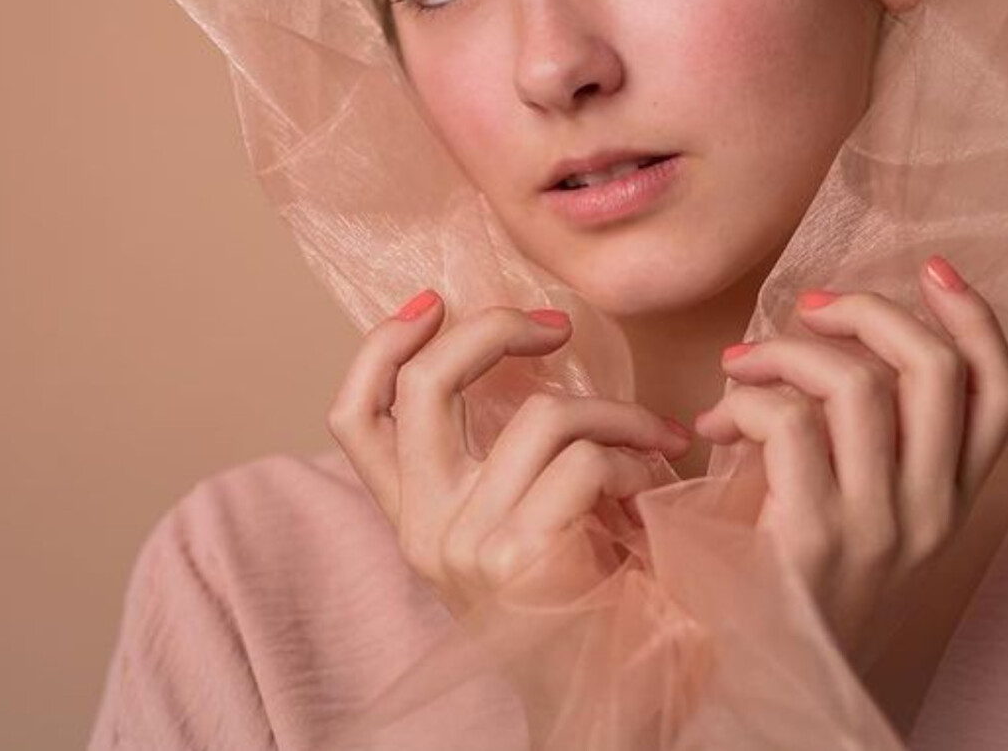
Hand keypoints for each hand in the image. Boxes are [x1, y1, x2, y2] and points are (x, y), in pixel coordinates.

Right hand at [326, 292, 691, 616]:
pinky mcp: (519, 556)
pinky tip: (652, 491)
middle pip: (423, 386)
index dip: (381, 345)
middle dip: (494, 329)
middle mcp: (425, 528)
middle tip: (558, 326)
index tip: (432, 301)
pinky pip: (585, 460)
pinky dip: (635, 460)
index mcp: (415, 515)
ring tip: (650, 441)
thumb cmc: (584, 600)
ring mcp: (466, 543)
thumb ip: (499, 455)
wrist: (611, 706)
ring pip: (539, 415)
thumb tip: (523, 347)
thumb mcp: (519, 519)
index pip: (355, 415)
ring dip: (614, 413)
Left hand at [691, 256, 1007, 677]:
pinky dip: (746, 401)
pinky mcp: (813, 537)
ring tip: (742, 366)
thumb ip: (875, 440)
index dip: (976, 318)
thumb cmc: (804, 584)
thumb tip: (838, 341)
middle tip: (810, 307)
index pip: (1001, 392)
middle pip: (933, 368)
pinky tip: (717, 424)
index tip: (933, 269)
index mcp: (953, 501)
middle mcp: (931, 512)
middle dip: (869, 311)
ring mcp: (878, 526)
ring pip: (858, 384)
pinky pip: (789, 424)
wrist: (770, 683)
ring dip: (788, 352)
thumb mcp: (868, 514)